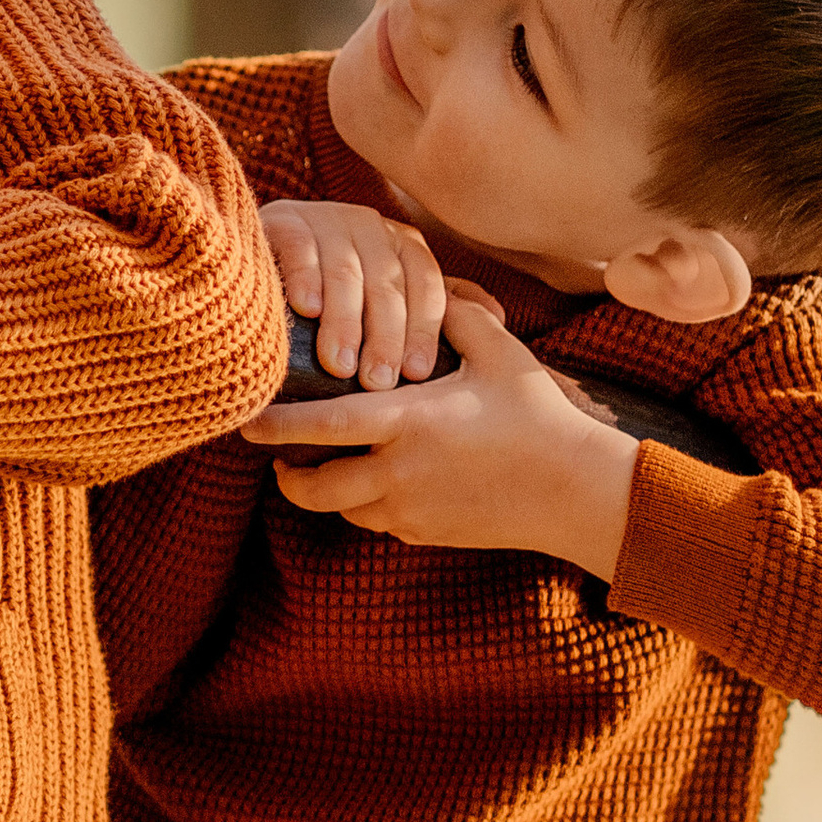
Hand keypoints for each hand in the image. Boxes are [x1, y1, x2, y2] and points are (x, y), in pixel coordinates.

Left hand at [240, 286, 641, 571]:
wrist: (575, 491)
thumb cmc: (538, 416)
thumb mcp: (500, 352)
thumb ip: (455, 314)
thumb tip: (426, 286)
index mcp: (408, 424)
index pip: (321, 427)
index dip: (276, 425)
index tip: (247, 418)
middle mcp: (400, 474)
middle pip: (316, 487)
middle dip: (287, 476)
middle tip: (276, 458)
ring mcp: (411, 511)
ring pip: (344, 508)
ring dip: (330, 490)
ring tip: (326, 466)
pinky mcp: (426, 534)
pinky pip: (379, 522)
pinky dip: (369, 504)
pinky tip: (381, 480)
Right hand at [261, 194, 448, 387]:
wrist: (250, 252)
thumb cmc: (322, 294)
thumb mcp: (365, 301)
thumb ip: (391, 326)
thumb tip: (412, 381)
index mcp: (401, 246)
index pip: (425, 286)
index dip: (423, 330)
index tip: (415, 373)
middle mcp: (370, 228)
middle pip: (387, 284)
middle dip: (384, 337)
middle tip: (376, 381)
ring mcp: (328, 219)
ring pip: (346, 273)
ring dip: (344, 322)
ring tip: (339, 365)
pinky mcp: (284, 220)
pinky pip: (300, 249)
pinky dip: (305, 279)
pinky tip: (307, 310)